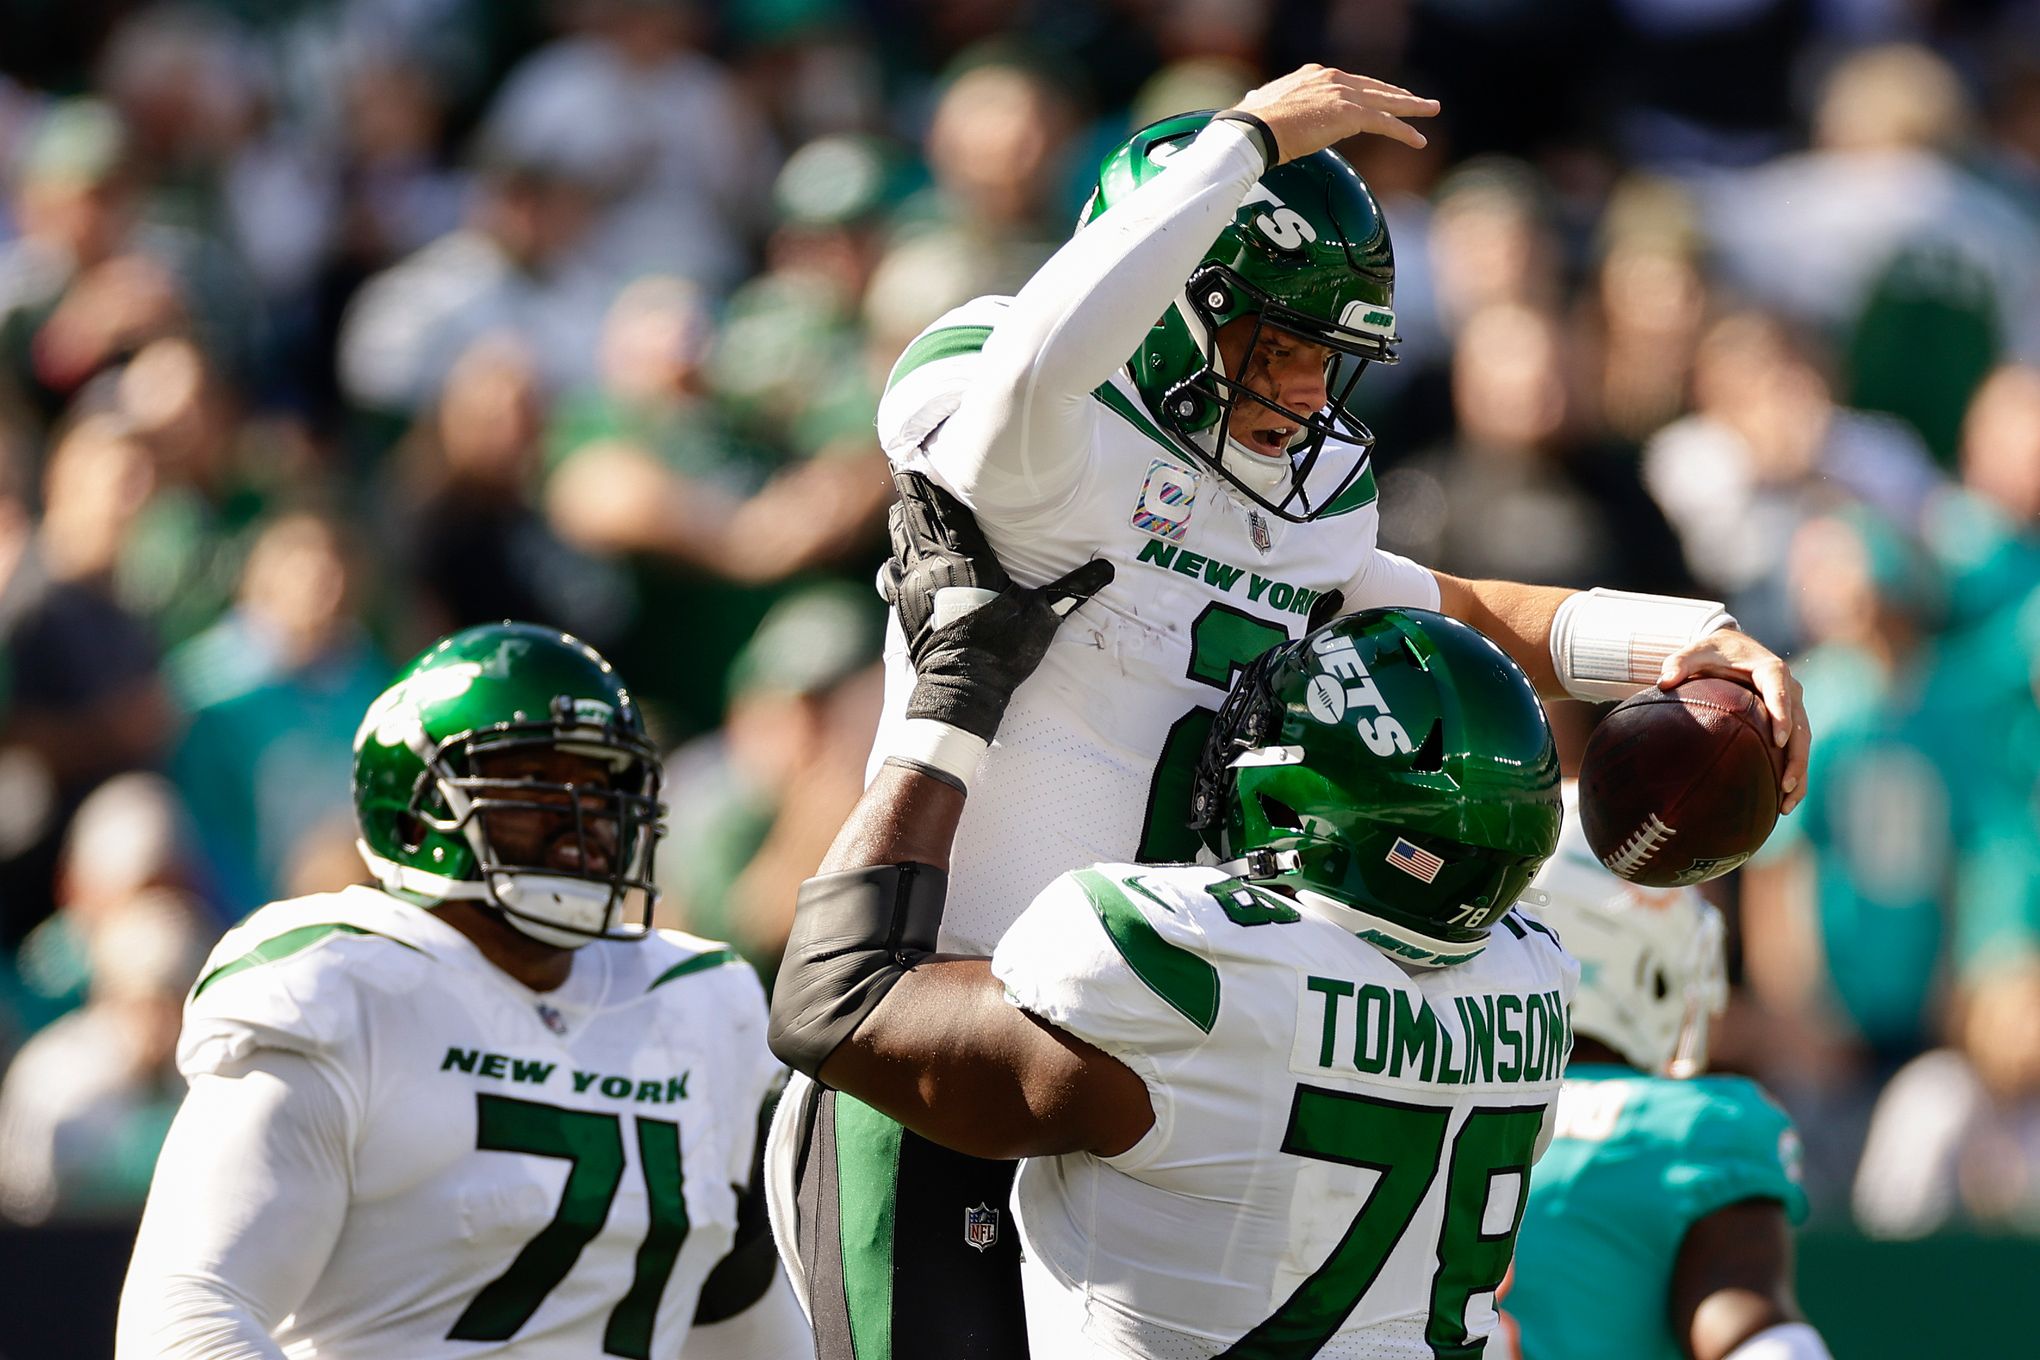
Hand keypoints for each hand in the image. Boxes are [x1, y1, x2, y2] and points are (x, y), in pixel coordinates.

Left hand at [881, 472, 1111, 739]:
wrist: (959, 690)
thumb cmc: (1001, 653)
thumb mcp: (1042, 620)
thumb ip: (1072, 590)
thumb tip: (1108, 568)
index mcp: (969, 560)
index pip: (948, 510)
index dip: (936, 484)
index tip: (927, 458)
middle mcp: (935, 564)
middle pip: (919, 516)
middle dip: (915, 491)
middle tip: (909, 466)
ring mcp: (913, 583)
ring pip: (901, 537)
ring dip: (905, 518)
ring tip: (906, 499)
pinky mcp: (901, 604)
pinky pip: (891, 569)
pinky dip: (895, 554)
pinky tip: (898, 551)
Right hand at [1228, 64, 1438, 158]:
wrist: (1253, 129)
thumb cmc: (1252, 125)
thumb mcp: (1263, 108)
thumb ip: (1270, 106)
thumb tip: (1252, 106)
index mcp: (1313, 76)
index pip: (1350, 83)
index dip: (1368, 92)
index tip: (1380, 98)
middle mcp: (1332, 79)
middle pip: (1374, 87)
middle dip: (1398, 94)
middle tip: (1418, 100)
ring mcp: (1343, 94)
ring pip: (1386, 101)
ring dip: (1412, 107)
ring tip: (1432, 111)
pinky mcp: (1349, 114)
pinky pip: (1385, 123)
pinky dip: (1404, 131)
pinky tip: (1419, 140)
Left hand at [1659, 629, 1810, 814]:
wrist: (1732, 647)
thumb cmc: (1712, 651)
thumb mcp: (1694, 651)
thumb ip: (1679, 662)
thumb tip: (1663, 681)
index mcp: (1771, 670)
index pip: (1780, 693)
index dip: (1782, 716)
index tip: (1778, 741)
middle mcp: (1789, 689)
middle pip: (1800, 725)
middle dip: (1796, 757)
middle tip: (1785, 785)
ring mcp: (1793, 706)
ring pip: (1803, 742)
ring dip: (1799, 772)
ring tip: (1786, 804)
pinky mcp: (1789, 720)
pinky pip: (1797, 748)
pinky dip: (1794, 773)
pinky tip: (1785, 801)